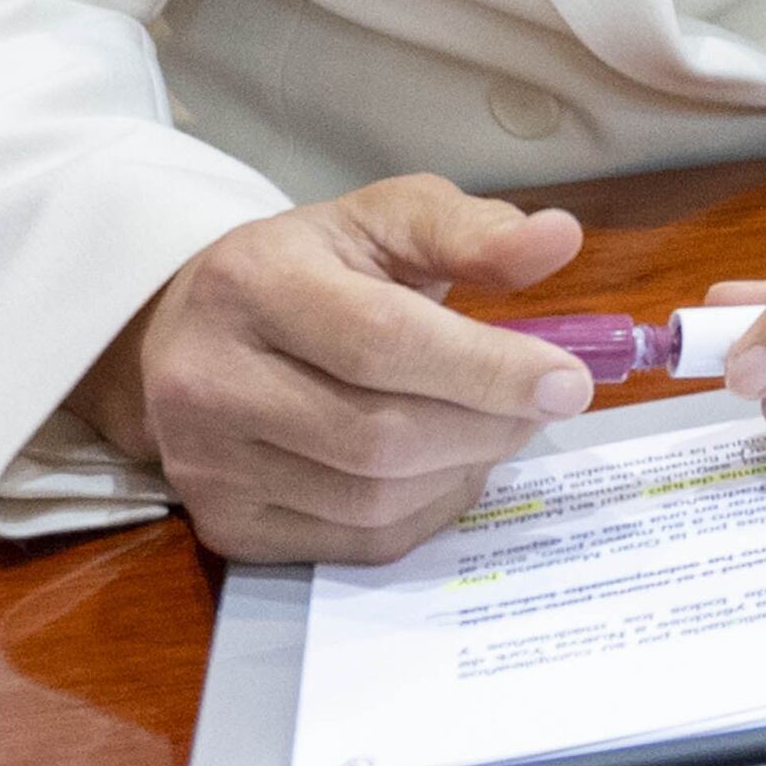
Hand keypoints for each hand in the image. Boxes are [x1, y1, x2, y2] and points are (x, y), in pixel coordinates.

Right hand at [80, 176, 591, 563]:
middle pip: (380, 436)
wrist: (197, 331)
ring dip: (461, 470)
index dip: (487, 369)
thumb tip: (558, 238)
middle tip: (541, 405)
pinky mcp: (226, 528)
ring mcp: (209, 466)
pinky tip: (446, 467)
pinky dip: (426, 511)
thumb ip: (471, 231)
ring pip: (374, 500)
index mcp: (250, 283)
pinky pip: (358, 543)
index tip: (567, 380)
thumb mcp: (385, 221)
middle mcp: (209, 380)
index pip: (381, 341)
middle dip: (486, 426)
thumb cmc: (311, 269)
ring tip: (492, 428)